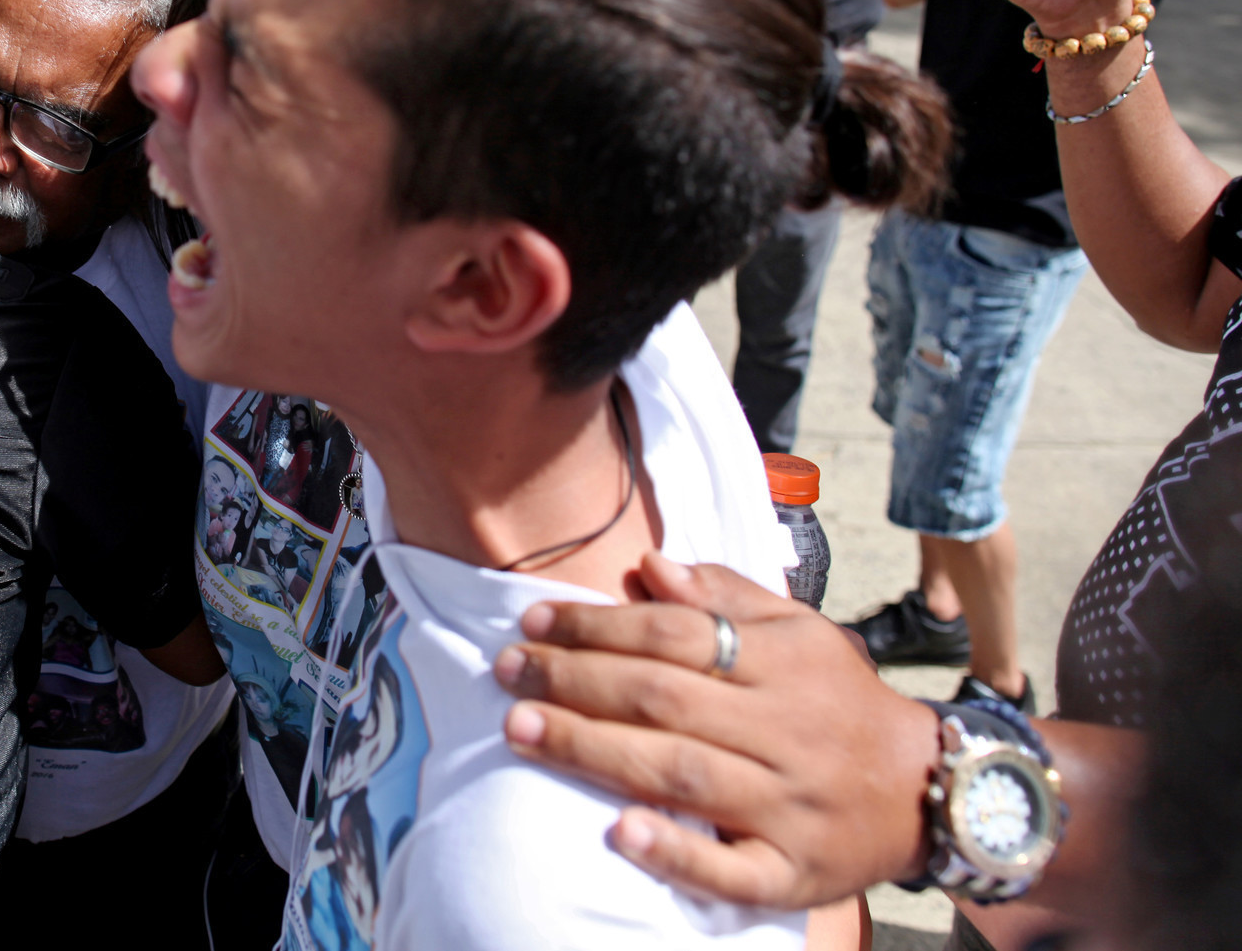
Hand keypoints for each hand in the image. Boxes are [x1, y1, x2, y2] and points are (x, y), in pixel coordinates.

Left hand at [493, 553, 939, 908]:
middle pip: (666, 699)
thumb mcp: (803, 632)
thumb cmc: (843, 702)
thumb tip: (654, 566)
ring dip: (594, 750)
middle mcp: (785, 731)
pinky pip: (732, 869)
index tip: (535, 621)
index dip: (601, 626)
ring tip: (522, 729)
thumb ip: (730, 597)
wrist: (932, 791)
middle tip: (508, 672)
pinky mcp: (794, 872)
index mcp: (785, 664)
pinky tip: (619, 832)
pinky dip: (675, 851)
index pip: (679, 635)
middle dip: (577, 682)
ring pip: (683, 774)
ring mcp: (789, 806)